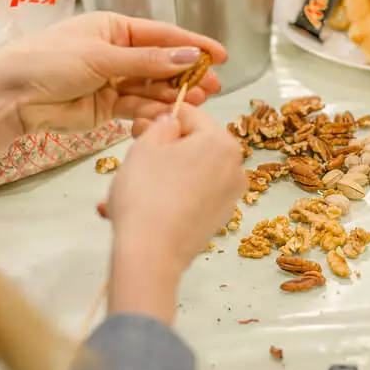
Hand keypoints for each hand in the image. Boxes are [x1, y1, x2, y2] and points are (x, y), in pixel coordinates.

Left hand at [0, 12, 226, 174]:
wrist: (11, 96)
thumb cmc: (49, 61)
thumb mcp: (100, 56)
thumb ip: (146, 61)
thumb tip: (189, 58)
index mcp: (113, 28)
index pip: (161, 35)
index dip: (192, 45)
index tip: (220, 55)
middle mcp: (116, 52)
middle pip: (160, 63)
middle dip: (187, 74)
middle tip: (215, 86)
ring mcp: (112, 81)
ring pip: (152, 87)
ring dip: (174, 94)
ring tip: (199, 101)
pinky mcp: (106, 108)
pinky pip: (137, 106)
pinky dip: (154, 110)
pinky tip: (172, 112)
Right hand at [105, 106, 247, 323]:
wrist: (151, 254)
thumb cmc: (145, 193)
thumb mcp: (145, 147)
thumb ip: (160, 126)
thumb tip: (170, 122)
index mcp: (221, 143)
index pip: (191, 115)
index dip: (163, 117)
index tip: (139, 124)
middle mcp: (235, 167)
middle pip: (196, 144)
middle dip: (166, 147)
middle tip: (136, 152)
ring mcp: (230, 196)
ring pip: (194, 171)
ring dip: (166, 172)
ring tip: (135, 183)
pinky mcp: (220, 219)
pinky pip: (195, 195)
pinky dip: (174, 195)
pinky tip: (147, 204)